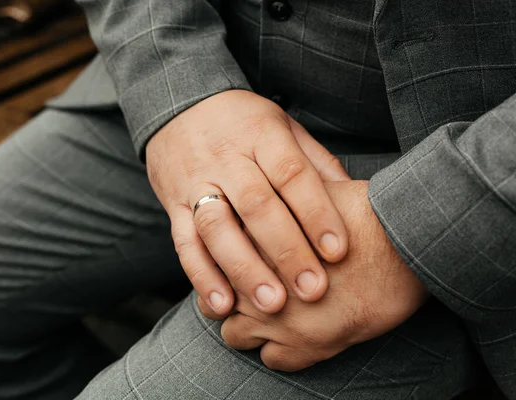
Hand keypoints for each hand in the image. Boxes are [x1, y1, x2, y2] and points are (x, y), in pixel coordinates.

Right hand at [146, 90, 350, 315]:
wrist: (178, 107)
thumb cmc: (243, 122)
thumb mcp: (282, 125)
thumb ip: (314, 161)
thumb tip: (355, 200)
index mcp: (261, 134)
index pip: (291, 174)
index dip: (315, 212)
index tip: (338, 251)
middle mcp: (226, 158)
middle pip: (256, 205)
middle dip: (285, 251)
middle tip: (312, 290)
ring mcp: (195, 182)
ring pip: (217, 227)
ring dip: (244, 269)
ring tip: (271, 304)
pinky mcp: (174, 205)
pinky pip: (184, 243)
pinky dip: (202, 276)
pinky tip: (222, 304)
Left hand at [207, 181, 428, 371]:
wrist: (404, 244)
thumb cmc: (362, 212)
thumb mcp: (311, 191)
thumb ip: (279, 199)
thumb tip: (269, 194)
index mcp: (248, 243)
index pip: (211, 262)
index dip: (221, 265)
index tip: (235, 265)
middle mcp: (252, 283)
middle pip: (212, 302)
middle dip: (228, 299)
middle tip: (249, 292)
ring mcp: (275, 318)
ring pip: (234, 335)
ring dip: (248, 327)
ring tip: (269, 315)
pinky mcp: (306, 346)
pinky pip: (273, 361)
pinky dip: (279, 351)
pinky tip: (294, 334)